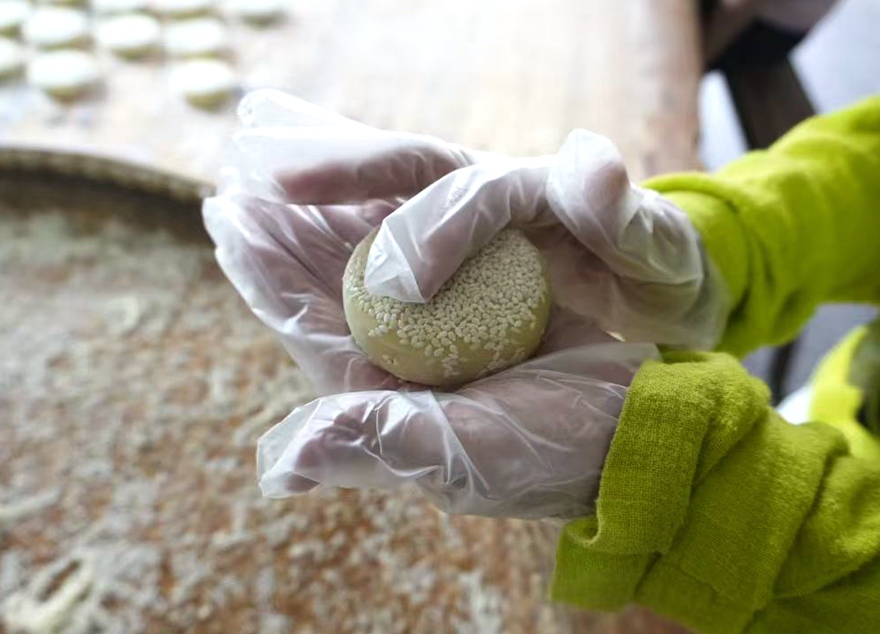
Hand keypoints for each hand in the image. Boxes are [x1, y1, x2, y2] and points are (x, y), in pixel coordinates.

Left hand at [202, 90, 711, 517]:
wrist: (628, 429)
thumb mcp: (462, 455)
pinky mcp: (474, 314)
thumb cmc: (545, 453)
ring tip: (295, 178)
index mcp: (377, 399)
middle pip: (327, 291)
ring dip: (330, 224)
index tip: (227, 217)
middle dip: (286, 239)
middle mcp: (397, 367)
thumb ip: (378, 444)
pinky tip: (378, 195)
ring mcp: (433, 339)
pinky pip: (422, 263)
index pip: (304, 327)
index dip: (264, 274)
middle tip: (244, 180)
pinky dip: (395, 227)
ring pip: (369, 271)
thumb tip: (282, 463)